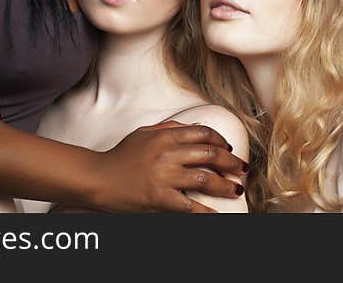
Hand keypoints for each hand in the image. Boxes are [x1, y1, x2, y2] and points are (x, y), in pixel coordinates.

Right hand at [92, 121, 248, 212]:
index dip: (221, 141)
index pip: (203, 133)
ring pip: (205, 178)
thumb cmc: (121, 156)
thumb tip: (195, 128)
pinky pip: (189, 205)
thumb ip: (169, 128)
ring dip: (225, 185)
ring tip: (236, 189)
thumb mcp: (144, 134)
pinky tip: (216, 214)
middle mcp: (168, 153)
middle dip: (231, 162)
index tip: (229, 149)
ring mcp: (164, 176)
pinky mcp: (159, 198)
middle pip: (210, 154)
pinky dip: (206, 211)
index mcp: (165, 135)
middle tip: (243, 169)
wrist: (98, 178)